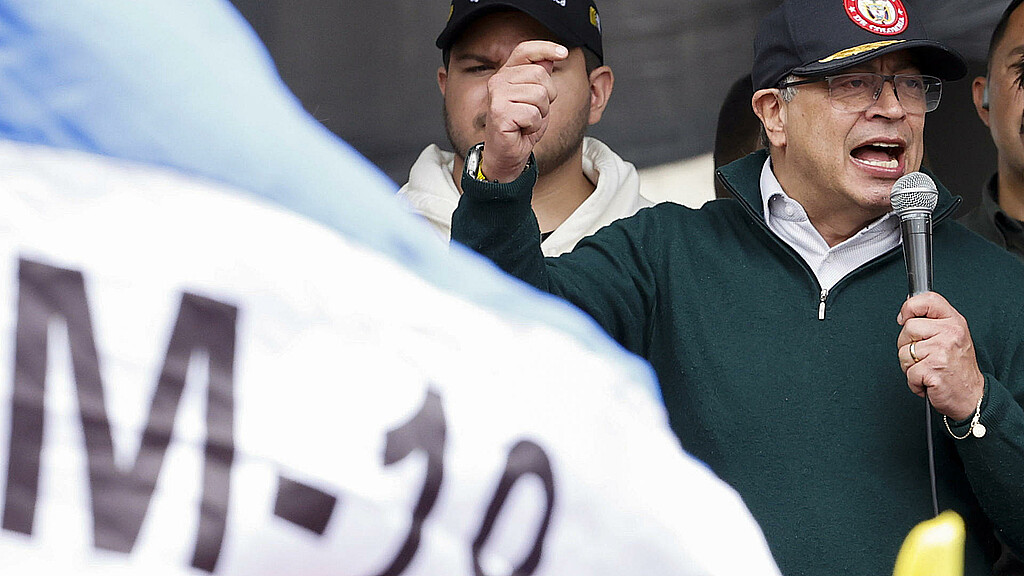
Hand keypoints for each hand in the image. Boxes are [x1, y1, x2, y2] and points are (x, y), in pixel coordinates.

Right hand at [481, 40, 567, 181]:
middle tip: (535, 111)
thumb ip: (541, 77)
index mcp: (507, 73)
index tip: (564, 53)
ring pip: (539, 95)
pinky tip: (523, 129)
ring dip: (541, 113)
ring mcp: (497, 96)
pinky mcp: (500, 113)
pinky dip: (534, 126)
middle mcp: (498, 80)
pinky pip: (533, 114)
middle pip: (540, 74)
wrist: (508, 153)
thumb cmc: (522, 126)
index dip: (545, 48)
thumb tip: (551, 57)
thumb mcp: (537, 98)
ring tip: (528, 121)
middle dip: (547, 96)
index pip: (525, 50)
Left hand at [896, 292, 983, 420]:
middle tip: (924, 356)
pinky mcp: (934, 369)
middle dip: (908, 345)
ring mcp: (942, 351)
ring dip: (910, 366)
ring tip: (927, 369)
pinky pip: (908, 372)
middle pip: (908, 328)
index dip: (909, 307)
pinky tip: (928, 380)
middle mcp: (950, 333)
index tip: (904, 319)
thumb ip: (932, 321)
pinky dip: (914, 381)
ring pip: (904, 351)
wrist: (971, 396)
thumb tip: (906, 311)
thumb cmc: (957, 367)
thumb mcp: (951, 336)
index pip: (927, 300)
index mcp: (954, 321)